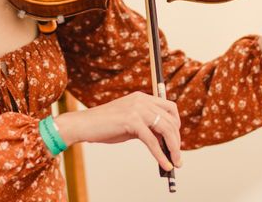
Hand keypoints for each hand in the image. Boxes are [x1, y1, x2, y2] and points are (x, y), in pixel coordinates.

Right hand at [54, 91, 180, 170]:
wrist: (84, 125)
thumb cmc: (104, 126)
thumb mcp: (129, 123)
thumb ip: (146, 127)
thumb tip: (164, 141)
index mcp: (141, 97)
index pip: (169, 107)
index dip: (176, 124)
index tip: (176, 140)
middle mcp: (141, 100)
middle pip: (170, 119)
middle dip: (177, 140)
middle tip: (178, 156)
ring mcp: (137, 109)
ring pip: (165, 129)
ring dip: (173, 148)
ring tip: (175, 162)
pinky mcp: (131, 121)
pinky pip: (152, 140)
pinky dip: (161, 155)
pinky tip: (165, 164)